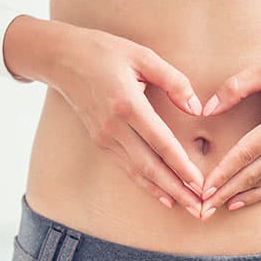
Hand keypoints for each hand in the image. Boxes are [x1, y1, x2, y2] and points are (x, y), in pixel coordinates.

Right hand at [4, 17, 205, 214]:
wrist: (60, 57)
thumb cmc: (104, 52)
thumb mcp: (143, 56)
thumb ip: (174, 81)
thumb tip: (196, 108)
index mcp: (127, 105)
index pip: (160, 142)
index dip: (181, 166)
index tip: (200, 183)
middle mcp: (113, 127)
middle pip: (150, 166)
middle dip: (177, 189)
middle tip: (200, 208)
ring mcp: (104, 137)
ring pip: (137, 172)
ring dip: (164, 191)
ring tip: (187, 206)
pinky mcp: (100, 141)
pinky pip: (126, 167)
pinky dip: (145, 184)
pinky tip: (163, 195)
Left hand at [198, 38, 260, 215]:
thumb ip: (235, 88)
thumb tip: (206, 109)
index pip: (247, 152)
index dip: (223, 171)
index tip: (204, 186)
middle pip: (255, 172)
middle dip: (227, 190)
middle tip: (203, 206)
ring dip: (242, 195)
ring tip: (217, 207)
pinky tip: (243, 199)